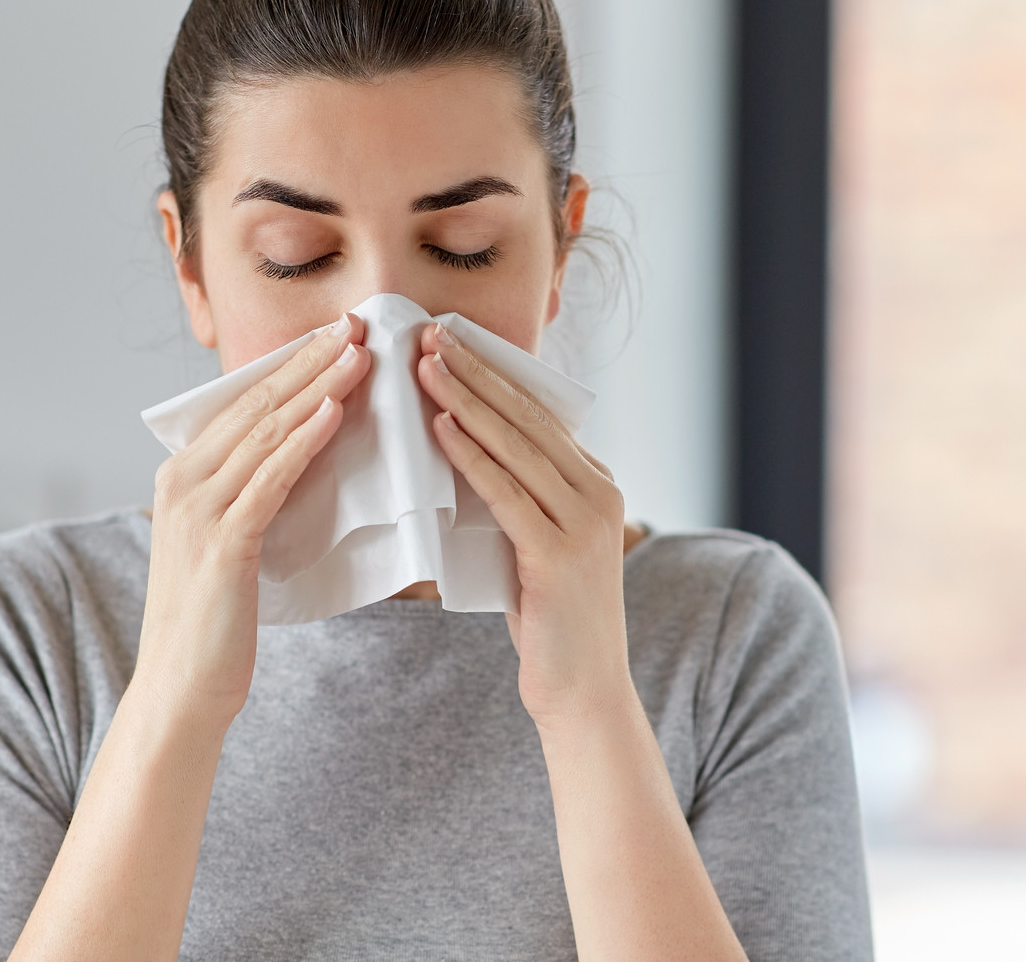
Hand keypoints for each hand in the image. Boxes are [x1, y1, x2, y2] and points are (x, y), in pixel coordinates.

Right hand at [135, 313, 370, 727]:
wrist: (181, 693)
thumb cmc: (214, 624)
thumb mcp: (229, 544)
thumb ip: (252, 497)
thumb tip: (302, 457)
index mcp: (181, 477)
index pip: (244, 404)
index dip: (289, 365)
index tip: (333, 334)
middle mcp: (181, 482)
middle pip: (256, 405)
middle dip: (307, 360)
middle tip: (353, 323)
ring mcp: (198, 510)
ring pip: (267, 432)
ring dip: (316, 387)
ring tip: (357, 353)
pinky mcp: (222, 542)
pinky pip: (270, 478)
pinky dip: (304, 440)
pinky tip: (335, 412)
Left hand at [416, 324, 632, 730]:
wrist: (584, 690)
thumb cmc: (548, 617)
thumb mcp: (534, 539)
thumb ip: (514, 494)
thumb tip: (457, 443)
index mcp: (596, 482)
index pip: (538, 414)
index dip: (492, 373)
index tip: (449, 341)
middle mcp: (598, 492)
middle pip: (527, 418)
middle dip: (475, 372)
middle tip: (430, 335)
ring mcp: (584, 523)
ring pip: (516, 447)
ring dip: (465, 402)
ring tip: (426, 368)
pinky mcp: (560, 556)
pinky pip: (507, 494)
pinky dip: (472, 457)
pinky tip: (442, 430)